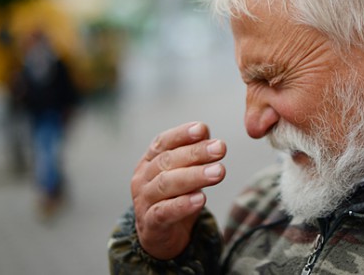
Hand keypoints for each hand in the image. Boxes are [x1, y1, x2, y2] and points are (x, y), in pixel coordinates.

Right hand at [131, 122, 226, 259]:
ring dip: (194, 176)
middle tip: (220, 148)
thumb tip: (207, 134)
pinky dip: (182, 205)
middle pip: (168, 160)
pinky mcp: (150, 223)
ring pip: (166, 184)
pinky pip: (164, 212)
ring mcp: (144, 200)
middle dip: (196, 152)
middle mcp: (143, 177)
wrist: (159, 235)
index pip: (163, 142)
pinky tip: (201, 199)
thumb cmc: (174, 196)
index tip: (202, 129)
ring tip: (219, 172)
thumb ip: (193, 155)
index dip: (182, 134)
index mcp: (149, 160)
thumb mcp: (184, 172)